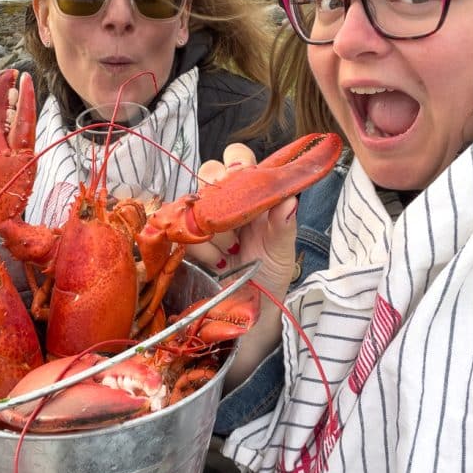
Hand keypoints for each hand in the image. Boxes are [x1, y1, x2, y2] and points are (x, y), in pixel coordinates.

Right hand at [183, 143, 299, 389]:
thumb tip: (289, 198)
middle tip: (234, 219)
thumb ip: (283, 226)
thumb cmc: (270, 276)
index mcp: (252, 196)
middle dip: (217, 191)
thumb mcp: (282, 253)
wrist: (250, 313)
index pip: (239, 159)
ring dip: (213, 228)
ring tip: (232, 253)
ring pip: (194, 203)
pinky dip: (202, 248)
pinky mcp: (188, 241)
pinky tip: (218, 263)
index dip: (237, 161)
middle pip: (209, 172)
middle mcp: (226, 203)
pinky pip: (184, 232)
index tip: (241, 176)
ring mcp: (205, 220)